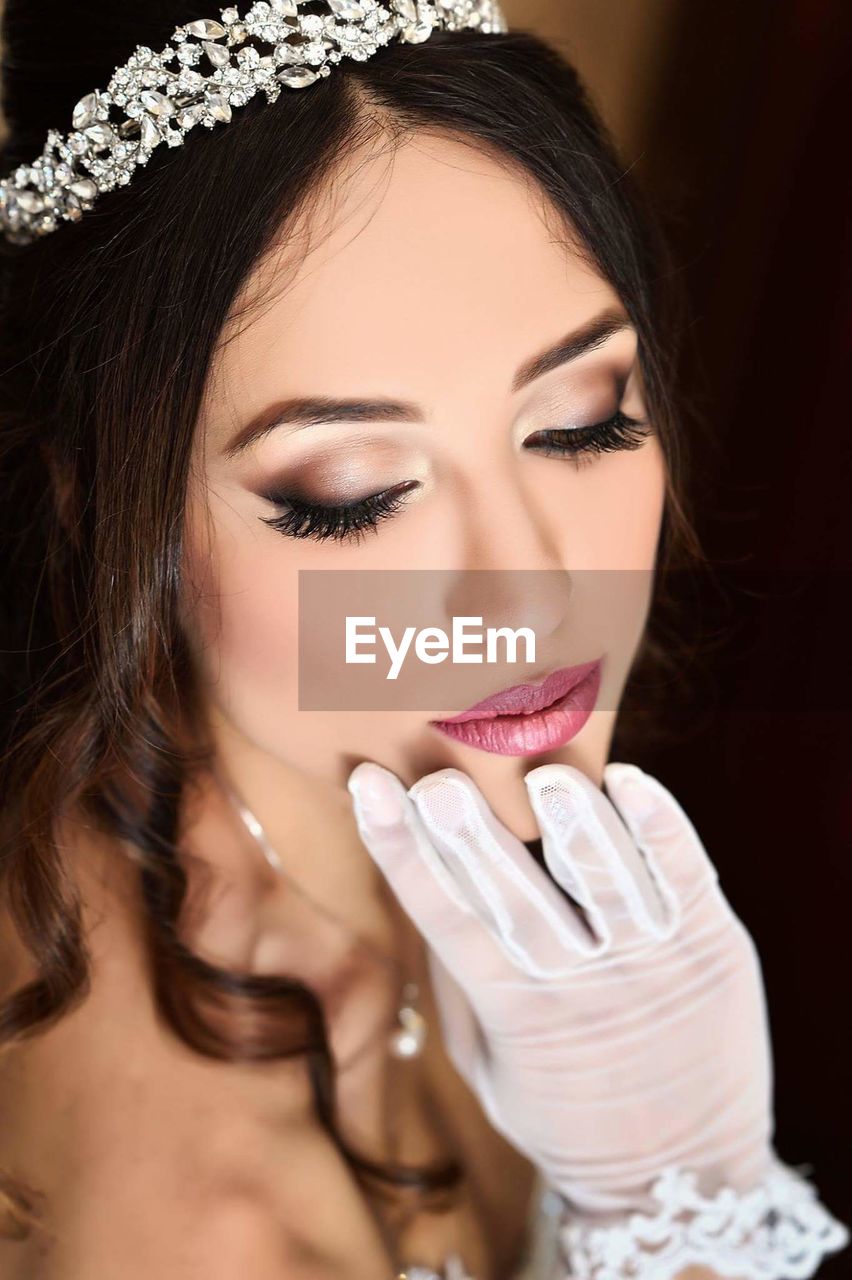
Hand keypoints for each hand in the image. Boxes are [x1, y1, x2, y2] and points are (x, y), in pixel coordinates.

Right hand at [347, 759, 774, 1218]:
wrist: (681, 1180)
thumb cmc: (564, 1113)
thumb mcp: (488, 1067)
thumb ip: (458, 981)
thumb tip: (426, 883)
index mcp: (515, 1014)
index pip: (446, 919)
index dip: (402, 853)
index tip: (370, 789)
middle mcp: (579, 986)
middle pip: (518, 901)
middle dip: (475, 840)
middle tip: (440, 785)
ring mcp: (650, 966)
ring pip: (608, 885)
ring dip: (577, 827)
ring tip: (546, 778)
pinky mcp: (713, 948)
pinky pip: (687, 878)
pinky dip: (662, 828)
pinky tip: (631, 782)